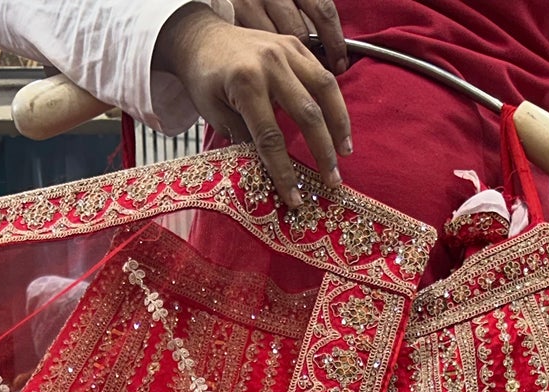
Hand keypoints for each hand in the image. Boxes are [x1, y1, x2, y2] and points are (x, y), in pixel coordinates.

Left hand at [154, 4, 351, 209]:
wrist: (202, 36)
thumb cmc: (205, 79)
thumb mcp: (215, 114)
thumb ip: (244, 138)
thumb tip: (271, 169)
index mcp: (246, 83)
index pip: (271, 138)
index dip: (284, 172)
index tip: (295, 198)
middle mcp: (270, 64)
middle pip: (307, 113)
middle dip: (323, 152)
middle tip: (333, 181)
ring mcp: (286, 50)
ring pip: (324, 88)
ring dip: (339, 123)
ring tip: (345, 152)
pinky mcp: (295, 44)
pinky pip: (321, 72)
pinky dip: (333, 100)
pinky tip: (338, 124)